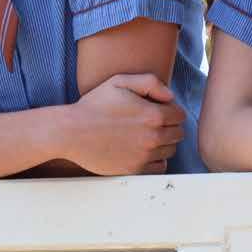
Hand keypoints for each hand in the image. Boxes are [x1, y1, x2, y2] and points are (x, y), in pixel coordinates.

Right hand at [69, 73, 186, 175]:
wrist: (71, 132)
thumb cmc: (94, 105)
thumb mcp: (120, 82)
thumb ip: (150, 82)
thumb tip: (170, 97)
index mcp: (153, 115)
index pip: (180, 115)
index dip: (170, 110)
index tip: (158, 110)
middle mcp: (153, 137)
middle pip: (178, 134)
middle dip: (169, 126)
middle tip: (151, 123)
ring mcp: (145, 155)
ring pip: (170, 150)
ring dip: (163, 143)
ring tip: (145, 135)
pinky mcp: (135, 169)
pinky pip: (159, 167)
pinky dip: (156, 160)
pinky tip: (143, 150)